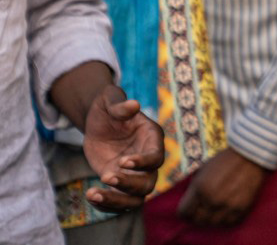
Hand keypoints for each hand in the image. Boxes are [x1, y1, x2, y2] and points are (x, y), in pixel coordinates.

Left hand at [81, 85, 163, 211]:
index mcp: (151, 139)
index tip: (123, 162)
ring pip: (136, 198)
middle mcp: (148, 160)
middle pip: (148, 182)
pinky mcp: (120, 185)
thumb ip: (120, 105)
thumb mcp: (110, 101)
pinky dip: (106, 205)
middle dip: (129, 184)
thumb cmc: (108, 108)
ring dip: (117, 201)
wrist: (99, 122)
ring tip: (93, 194)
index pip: (156, 157)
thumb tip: (133, 105)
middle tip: (106, 176)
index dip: (143, 162)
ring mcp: (135, 175)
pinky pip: (120, 204)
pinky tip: (90, 197)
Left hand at [177, 149, 267, 226]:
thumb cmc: (224, 161)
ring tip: (216, 210)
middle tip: (203, 210)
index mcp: (200, 188)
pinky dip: (226, 219)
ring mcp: (227, 205)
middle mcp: (212, 199)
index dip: (185, 212)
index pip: (184, 213)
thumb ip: (194, 189)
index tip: (190, 210)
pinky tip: (227, 210)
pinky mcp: (242, 208)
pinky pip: (229, 223)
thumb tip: (190, 204)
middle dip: (198, 216)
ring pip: (213, 224)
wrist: (251, 156)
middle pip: (198, 221)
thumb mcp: (203, 170)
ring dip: (213, 218)